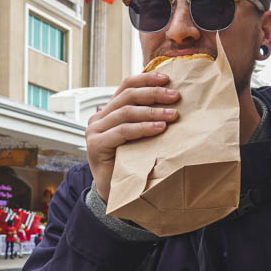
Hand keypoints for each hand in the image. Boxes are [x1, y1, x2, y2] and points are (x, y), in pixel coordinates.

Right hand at [86, 71, 179, 202]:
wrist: (114, 192)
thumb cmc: (131, 163)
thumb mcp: (140, 136)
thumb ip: (146, 119)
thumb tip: (172, 100)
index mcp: (108, 111)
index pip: (126, 86)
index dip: (146, 79)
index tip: (167, 78)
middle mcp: (98, 118)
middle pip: (127, 96)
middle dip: (154, 93)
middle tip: (175, 96)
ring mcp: (94, 131)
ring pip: (126, 112)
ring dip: (152, 112)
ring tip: (172, 114)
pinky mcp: (95, 145)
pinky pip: (122, 131)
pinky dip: (143, 128)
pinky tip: (159, 128)